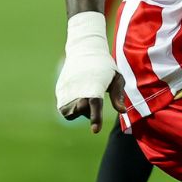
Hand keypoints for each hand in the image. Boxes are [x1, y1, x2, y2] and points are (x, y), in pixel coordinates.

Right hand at [56, 11, 122, 133]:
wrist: (84, 50)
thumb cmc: (105, 66)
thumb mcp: (117, 77)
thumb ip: (118, 95)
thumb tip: (122, 111)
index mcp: (94, 85)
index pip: (94, 104)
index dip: (95, 118)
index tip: (95, 130)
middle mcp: (78, 88)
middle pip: (82, 110)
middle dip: (89, 111)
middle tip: (95, 99)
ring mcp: (66, 90)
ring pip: (70, 112)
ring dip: (78, 111)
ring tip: (85, 98)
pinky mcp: (59, 91)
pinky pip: (63, 108)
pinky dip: (71, 108)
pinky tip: (78, 97)